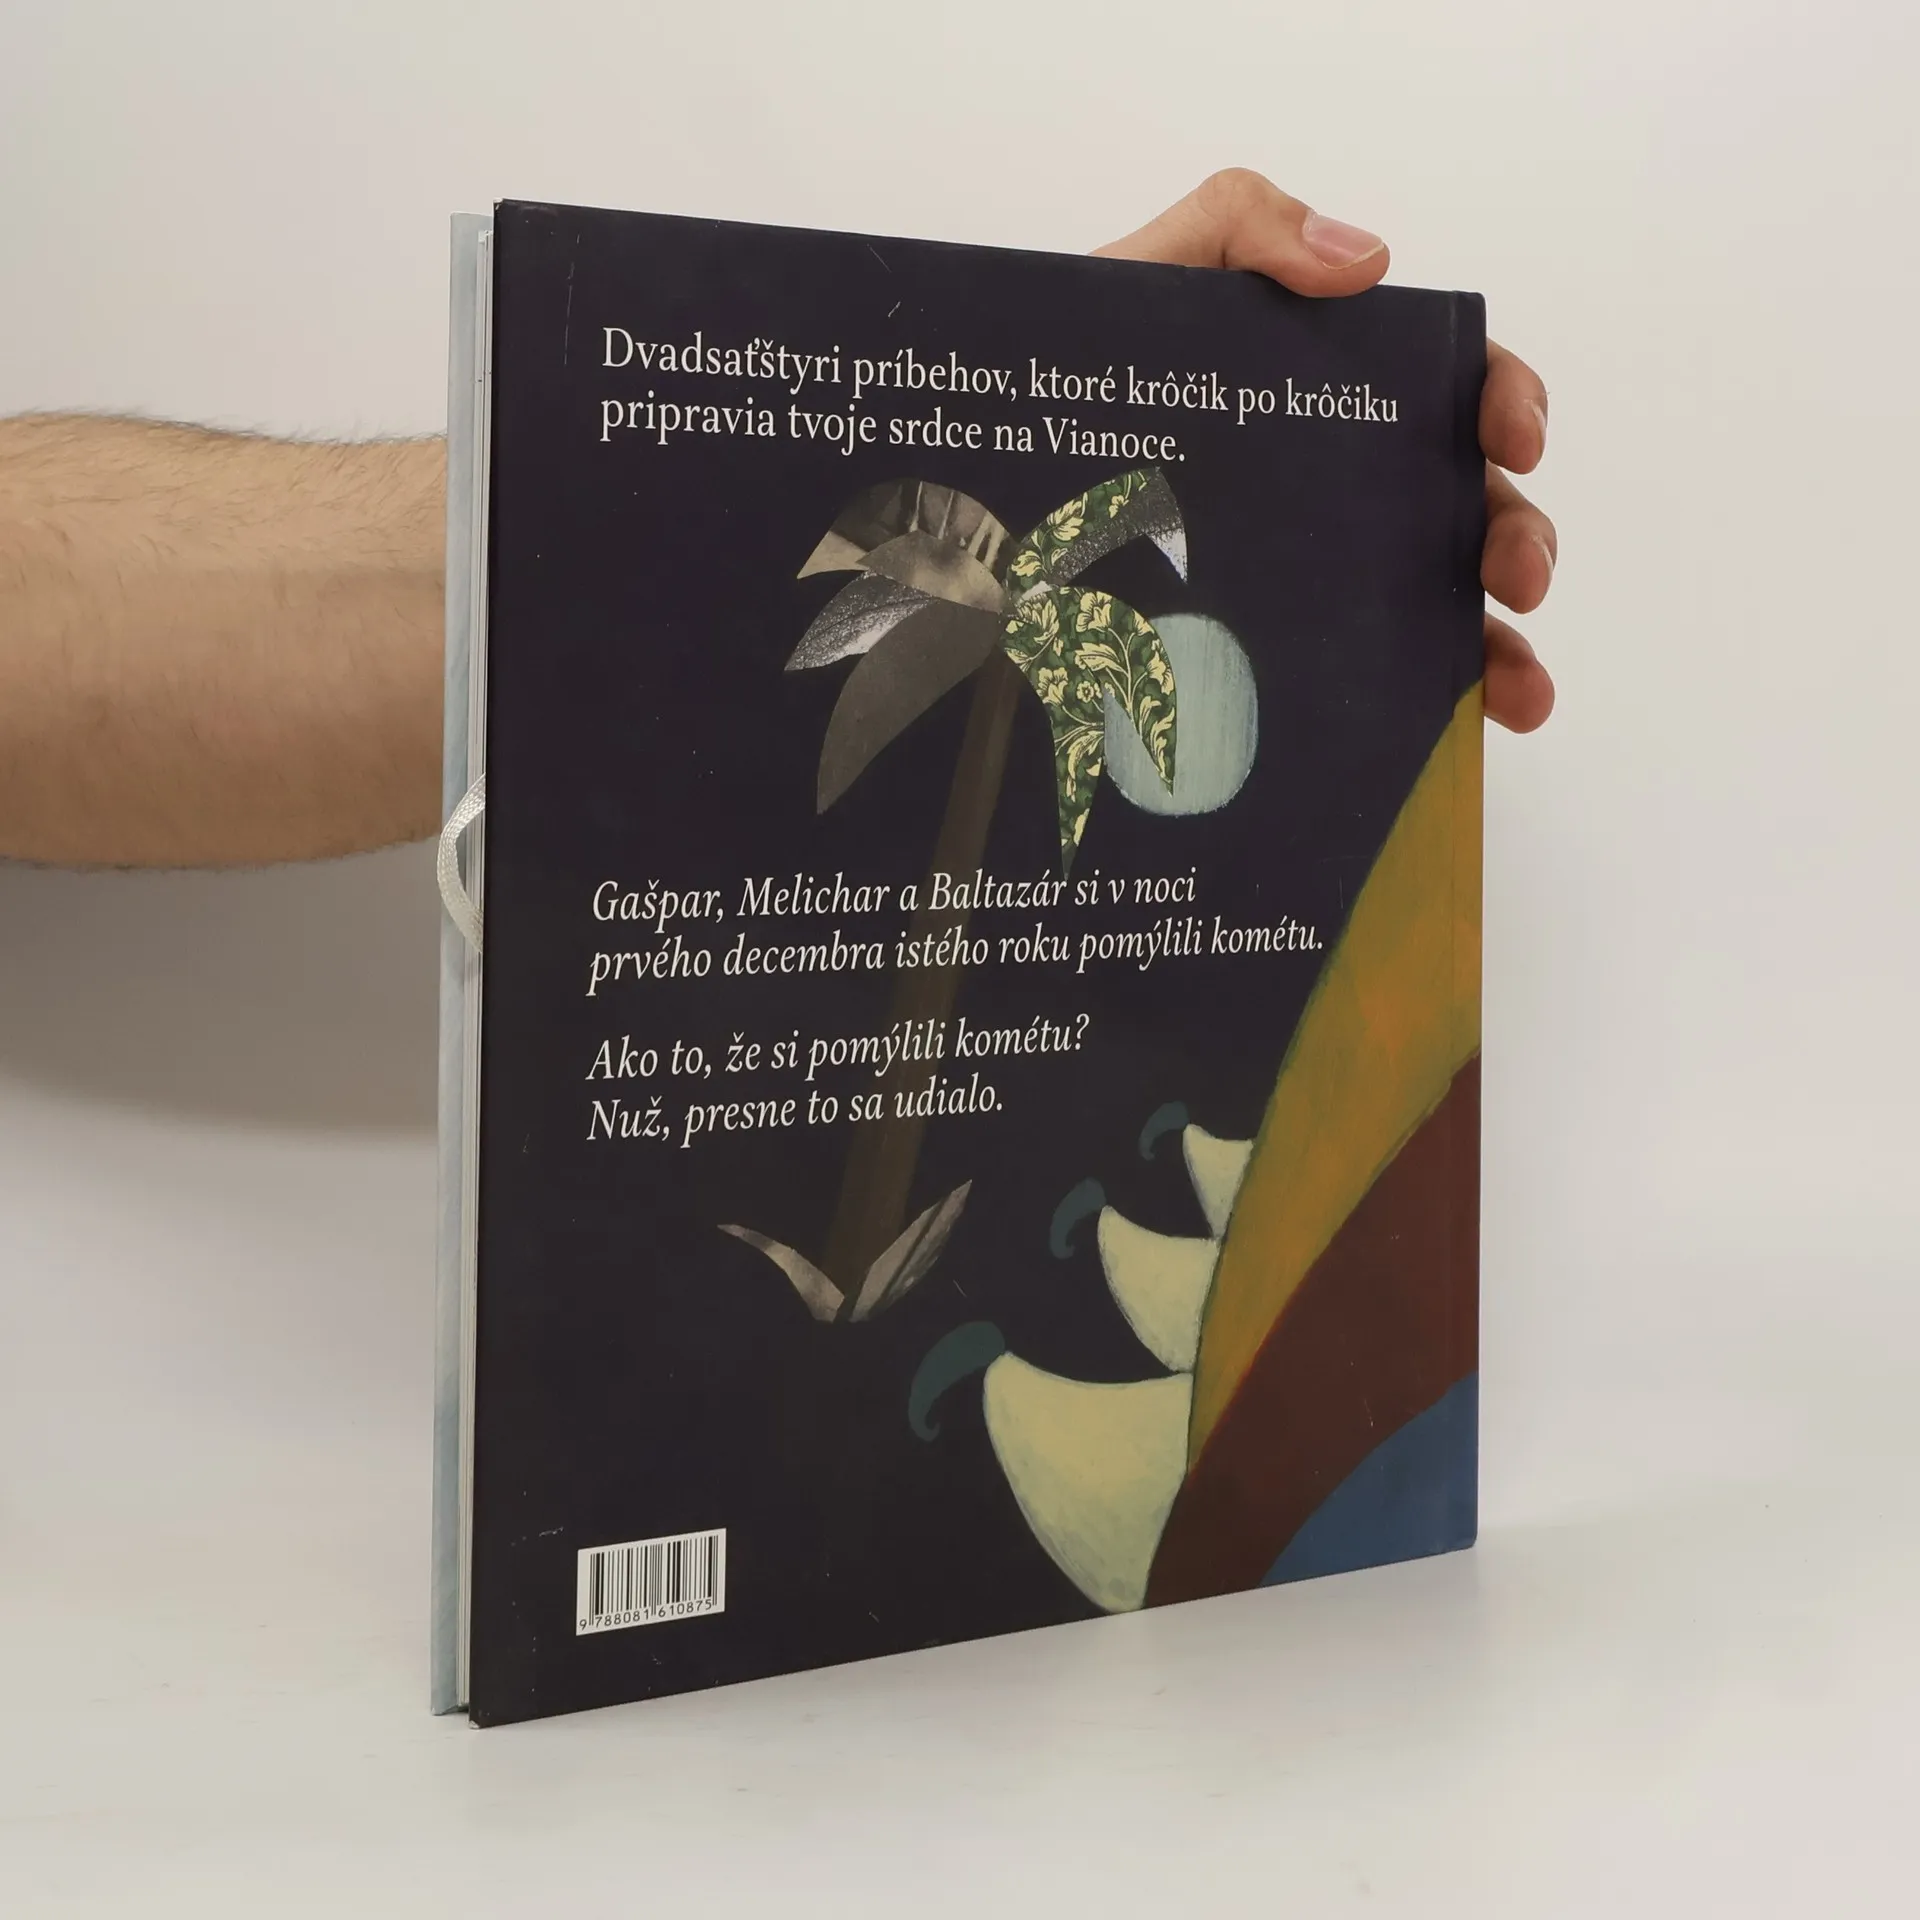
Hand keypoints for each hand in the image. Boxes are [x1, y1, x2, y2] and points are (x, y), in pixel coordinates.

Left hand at [1097, 170, 1555, 732]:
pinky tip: (1456, 738)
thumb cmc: (1066, 384)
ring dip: (1499, 649)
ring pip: (1439, 609)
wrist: (979, 499)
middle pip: (1466, 507)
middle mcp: (1341, 489)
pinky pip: (1370, 686)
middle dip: (1513, 540)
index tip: (1514, 439)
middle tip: (1513, 576)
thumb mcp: (1139, 279)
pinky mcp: (1275, 655)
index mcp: (1330, 394)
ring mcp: (1315, 578)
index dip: (1503, 400)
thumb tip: (1366, 260)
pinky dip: (1431, 712)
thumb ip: (1237, 226)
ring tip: (1517, 692)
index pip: (1449, 385)